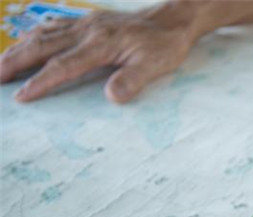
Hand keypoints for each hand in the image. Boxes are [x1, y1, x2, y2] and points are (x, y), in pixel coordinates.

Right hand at [0, 3, 201, 102]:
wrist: (171, 19)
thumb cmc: (164, 45)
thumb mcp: (155, 66)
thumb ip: (132, 80)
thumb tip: (111, 97)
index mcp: (101, 44)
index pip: (63, 65)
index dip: (40, 82)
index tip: (21, 97)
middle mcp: (87, 31)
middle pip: (42, 46)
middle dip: (14, 63)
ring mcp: (84, 24)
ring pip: (42, 34)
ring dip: (17, 49)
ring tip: (0, 66)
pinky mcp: (86, 21)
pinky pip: (52, 26)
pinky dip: (33, 36)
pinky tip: (23, 44)